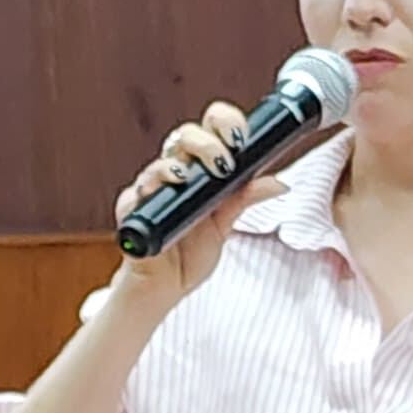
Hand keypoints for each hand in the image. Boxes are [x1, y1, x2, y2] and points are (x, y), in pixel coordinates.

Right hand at [112, 102, 288, 304]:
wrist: (164, 289)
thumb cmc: (188, 254)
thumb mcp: (223, 225)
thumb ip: (244, 199)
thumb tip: (278, 183)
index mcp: (199, 171)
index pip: (210, 131)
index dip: (224, 123)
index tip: (241, 135)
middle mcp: (175, 172)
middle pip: (186, 135)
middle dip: (207, 140)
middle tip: (225, 160)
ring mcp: (154, 187)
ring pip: (166, 155)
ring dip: (185, 157)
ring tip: (201, 169)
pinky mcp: (134, 206)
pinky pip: (143, 186)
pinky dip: (158, 179)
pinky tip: (174, 179)